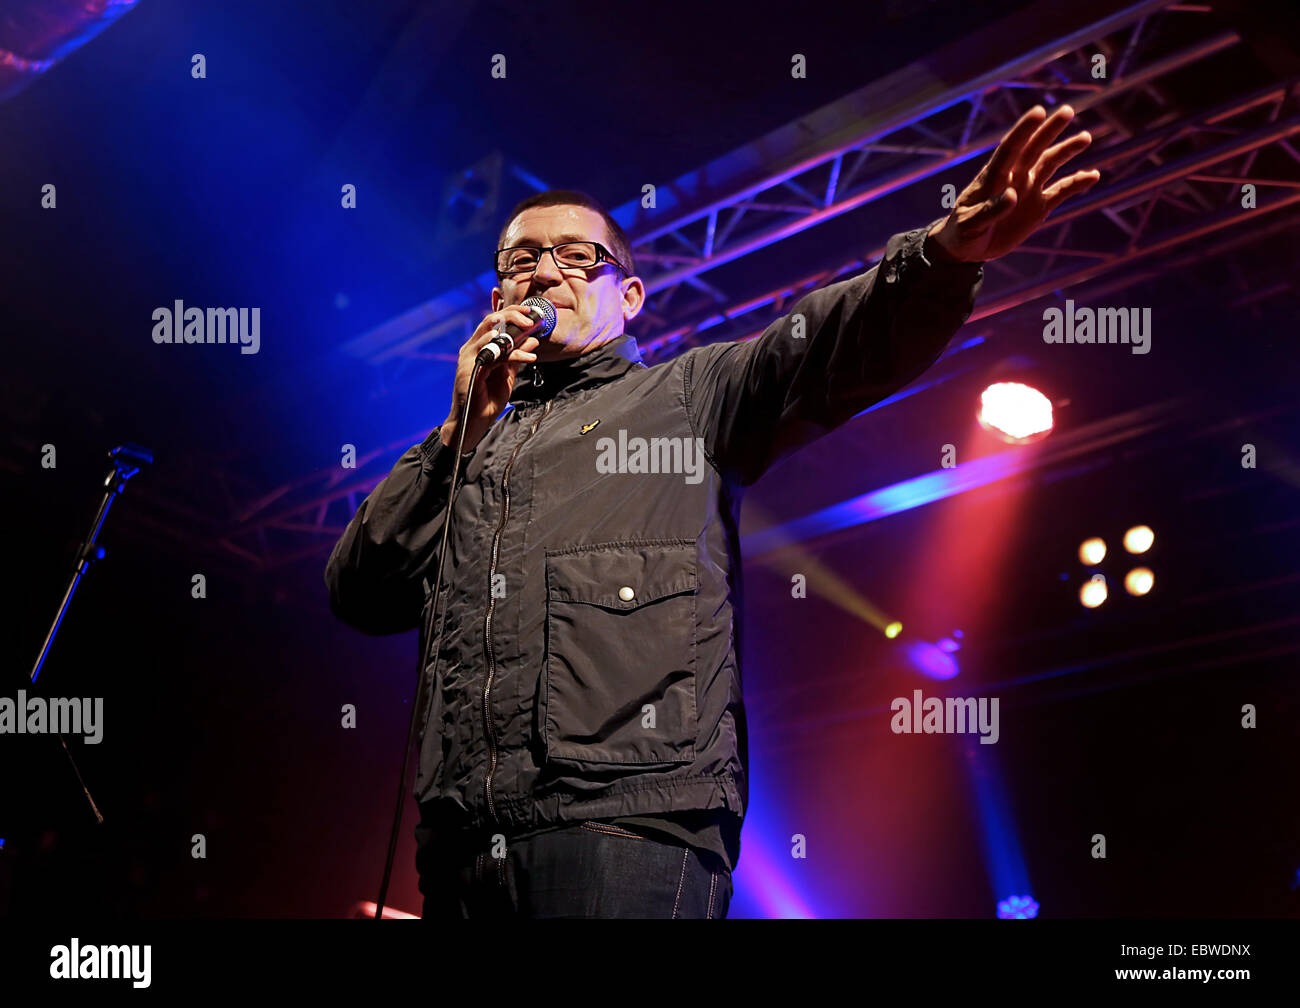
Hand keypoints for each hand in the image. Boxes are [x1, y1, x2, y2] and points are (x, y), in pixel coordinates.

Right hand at [441, 306, 542, 452]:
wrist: (473, 423)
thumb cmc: (486, 400)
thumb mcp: (506, 375)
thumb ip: (516, 357)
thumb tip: (532, 339)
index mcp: (479, 347)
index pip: (493, 321)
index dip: (510, 312)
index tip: (529, 312)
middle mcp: (471, 349)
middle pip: (490, 321)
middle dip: (512, 315)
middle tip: (530, 318)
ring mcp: (469, 358)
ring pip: (490, 333)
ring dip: (514, 332)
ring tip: (531, 333)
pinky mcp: (470, 369)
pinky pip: (494, 356)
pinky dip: (513, 354)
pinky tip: (527, 355)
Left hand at [927, 104, 1100, 262]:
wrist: (967, 249)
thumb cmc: (961, 234)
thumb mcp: (969, 225)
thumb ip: (989, 210)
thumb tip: (1012, 194)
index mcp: (992, 178)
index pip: (1009, 148)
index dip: (1023, 130)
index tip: (1038, 112)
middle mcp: (1013, 178)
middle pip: (1033, 149)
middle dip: (1049, 130)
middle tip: (1068, 111)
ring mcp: (1027, 190)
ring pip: (1050, 164)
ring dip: (1067, 151)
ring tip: (1085, 138)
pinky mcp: (1038, 206)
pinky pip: (1061, 191)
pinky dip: (1076, 183)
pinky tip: (1093, 176)